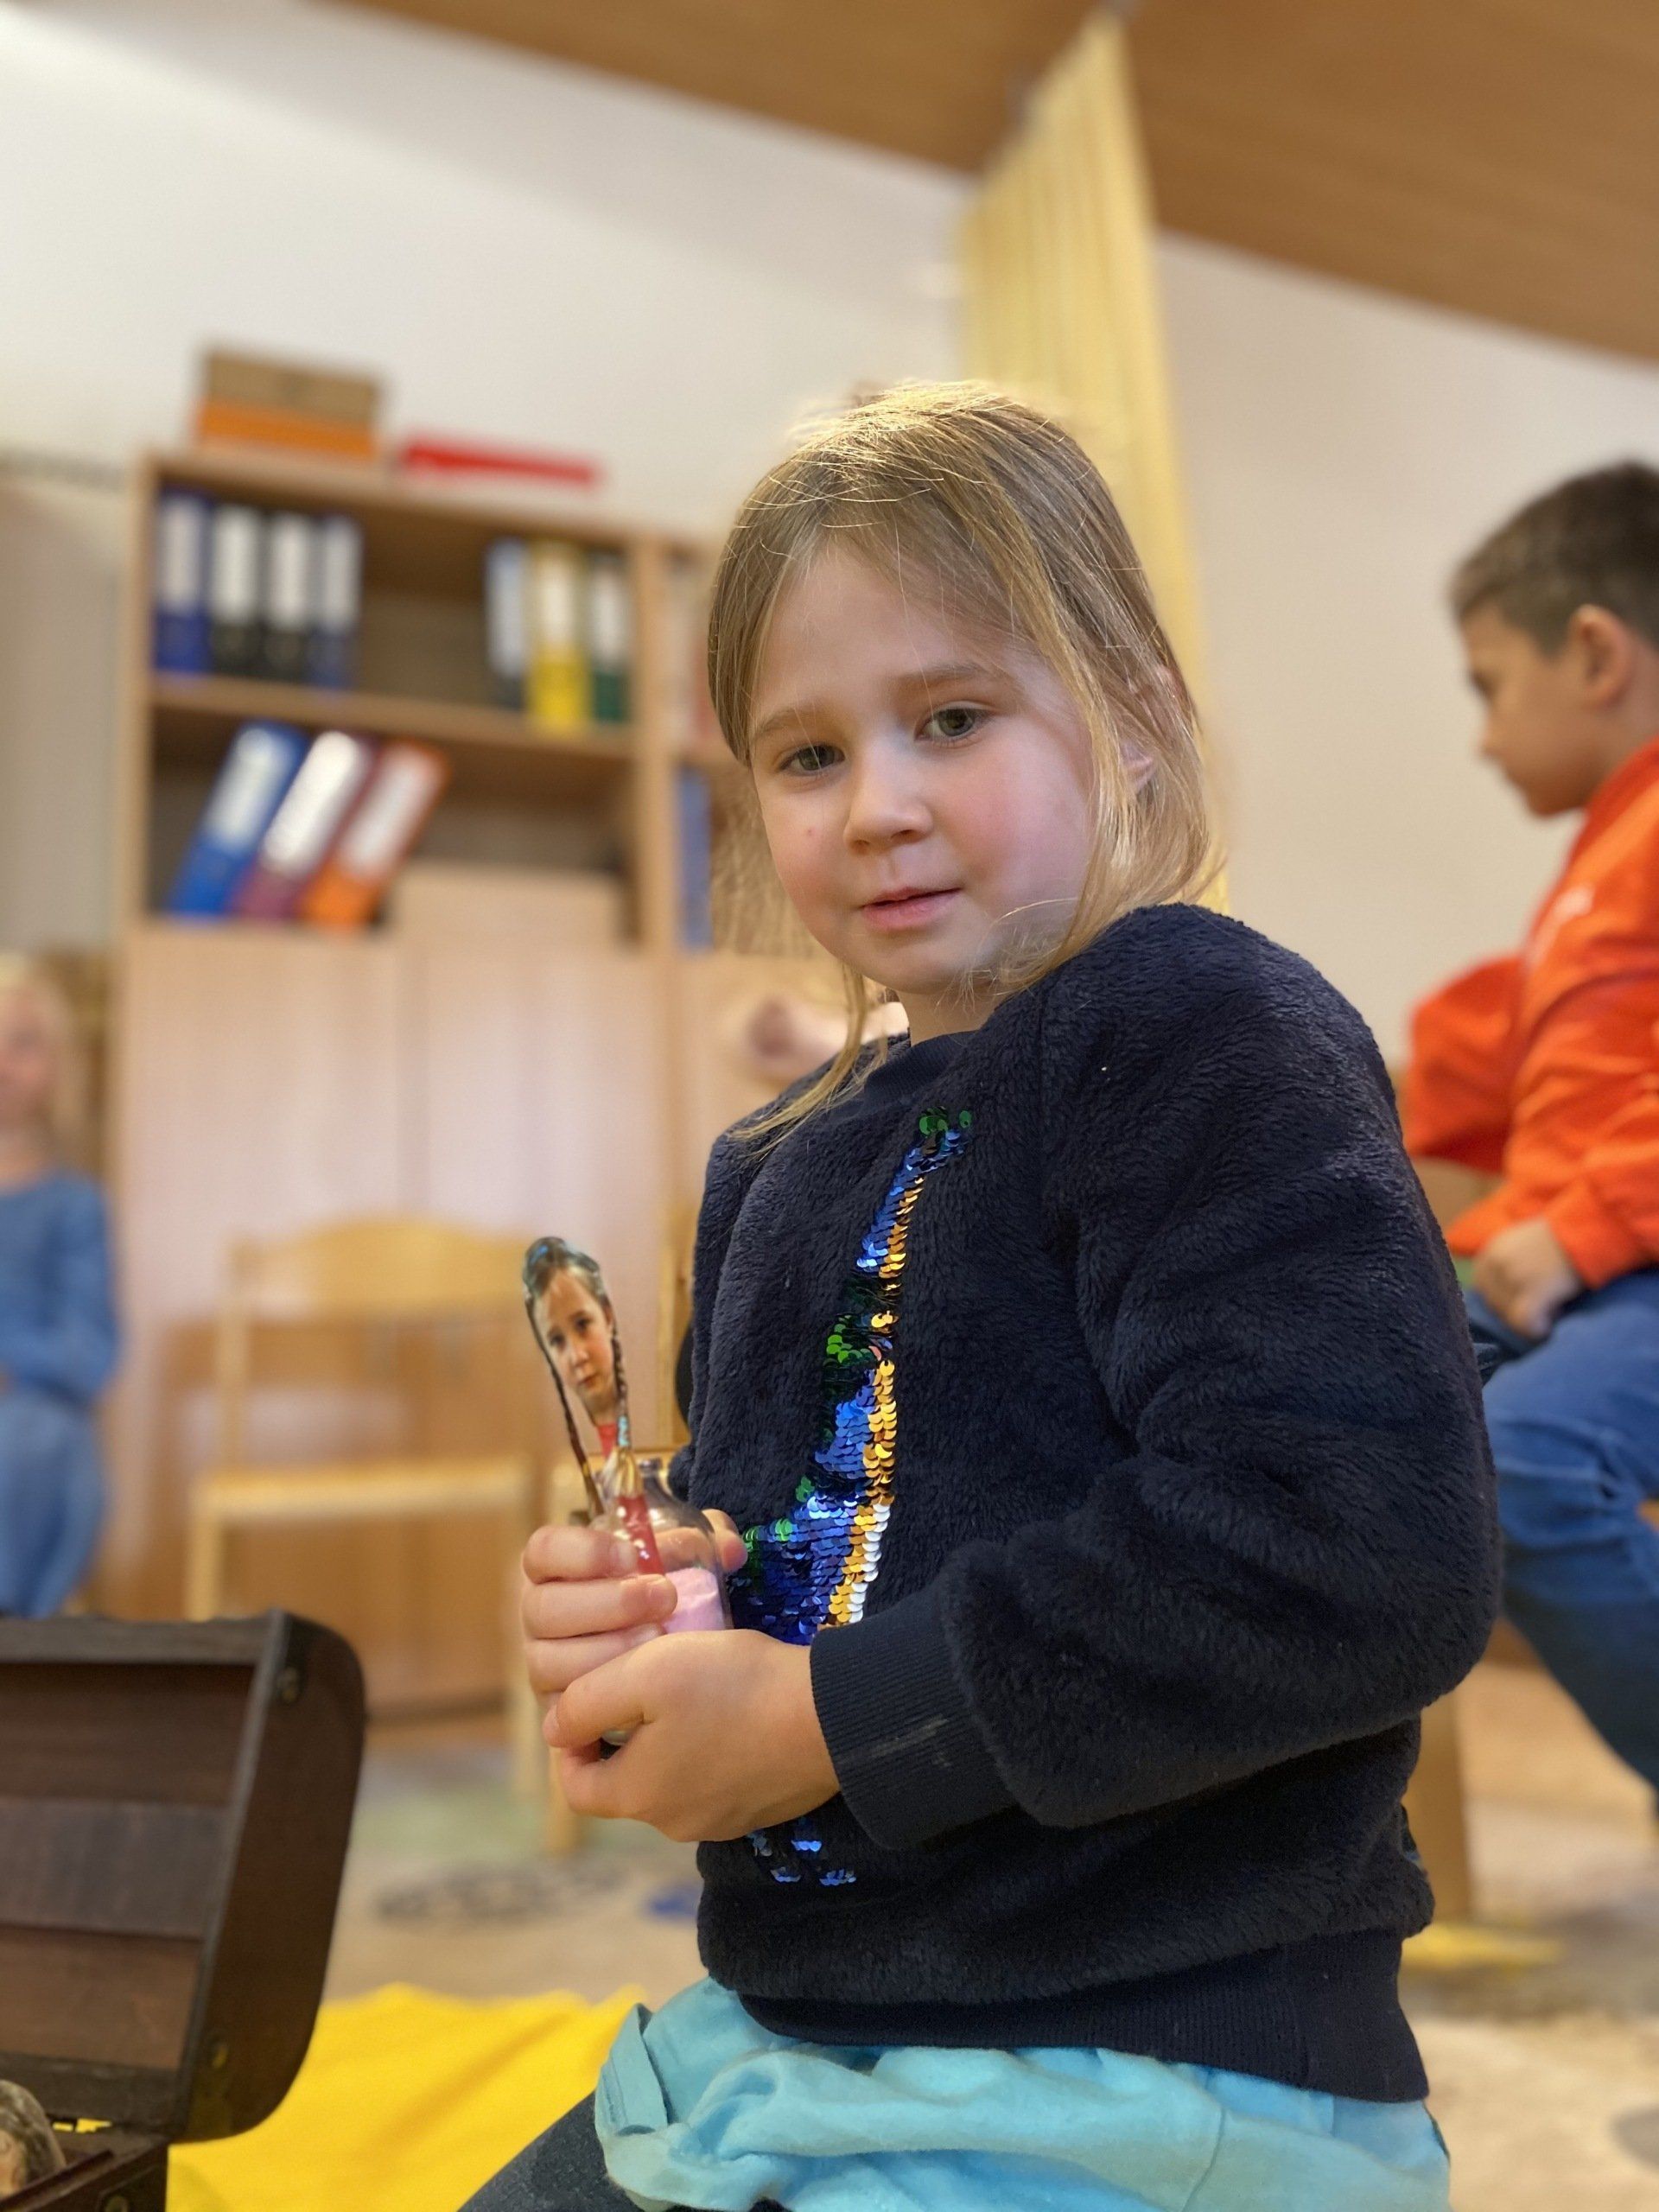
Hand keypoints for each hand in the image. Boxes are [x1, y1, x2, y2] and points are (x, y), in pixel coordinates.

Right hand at [520, 1511, 746, 1698]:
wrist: (664, 1668)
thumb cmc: (662, 1601)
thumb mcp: (680, 1562)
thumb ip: (702, 1543)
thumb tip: (730, 1551)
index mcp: (557, 1571)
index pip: (542, 1551)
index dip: (581, 1551)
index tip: (632, 1557)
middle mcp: (540, 1616)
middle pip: (542, 1608)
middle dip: (607, 1603)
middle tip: (664, 1598)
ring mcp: (543, 1664)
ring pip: (549, 1661)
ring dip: (607, 1651)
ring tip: (660, 1641)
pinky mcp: (558, 1709)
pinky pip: (565, 1708)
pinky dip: (602, 1696)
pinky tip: (644, 1685)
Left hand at [549, 1629, 838, 1843]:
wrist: (833, 1716)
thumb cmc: (733, 1688)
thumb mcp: (647, 1673)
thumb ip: (587, 1702)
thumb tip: (554, 1730)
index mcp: (638, 1796)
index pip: (574, 1785)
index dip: (571, 1741)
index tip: (593, 1695)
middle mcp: (674, 1823)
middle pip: (624, 1783)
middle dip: (625, 1736)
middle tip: (647, 1683)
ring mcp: (722, 1821)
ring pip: (672, 1781)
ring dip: (670, 1742)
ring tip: (694, 1692)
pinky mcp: (760, 1810)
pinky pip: (716, 1783)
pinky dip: (712, 1751)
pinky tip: (734, 1712)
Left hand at [1473, 1217, 1583, 1338]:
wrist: (1587, 1228)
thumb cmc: (1560, 1239)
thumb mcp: (1520, 1243)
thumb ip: (1505, 1263)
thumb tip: (1500, 1297)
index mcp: (1490, 1251)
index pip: (1482, 1289)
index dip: (1503, 1299)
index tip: (1524, 1298)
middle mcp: (1496, 1263)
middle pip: (1494, 1305)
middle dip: (1516, 1310)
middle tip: (1544, 1304)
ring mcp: (1513, 1277)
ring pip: (1509, 1317)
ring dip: (1530, 1319)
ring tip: (1553, 1307)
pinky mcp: (1534, 1291)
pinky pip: (1525, 1323)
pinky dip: (1536, 1329)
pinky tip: (1550, 1324)